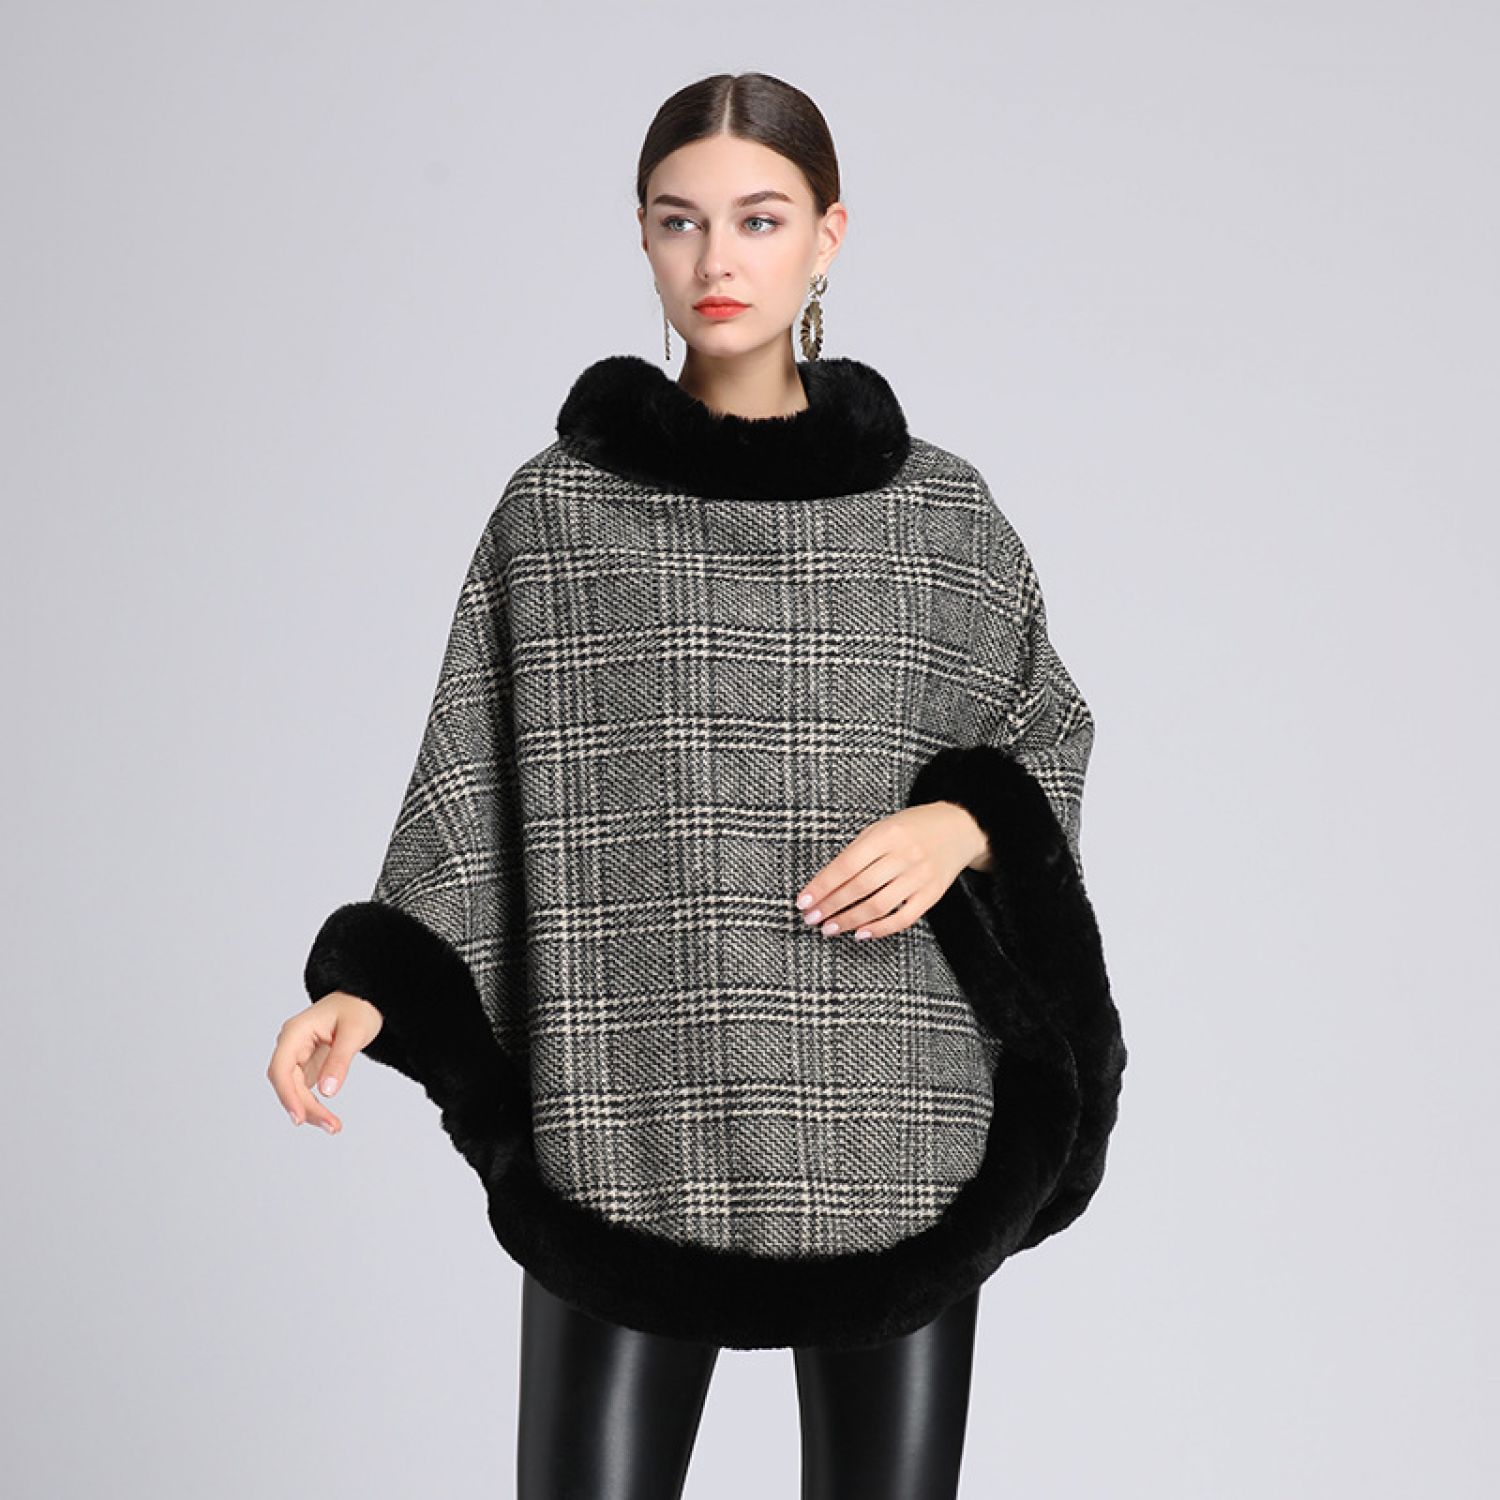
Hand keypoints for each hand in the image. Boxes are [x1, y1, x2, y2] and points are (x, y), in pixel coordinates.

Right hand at [267, 991, 383, 1134]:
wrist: (364, 999)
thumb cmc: (358, 1008)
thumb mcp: (355, 1032)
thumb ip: (339, 1061)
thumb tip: (326, 1091)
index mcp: (295, 1031)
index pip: (281, 1069)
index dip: (287, 1095)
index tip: (299, 1117)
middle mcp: (291, 1044)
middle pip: (287, 1083)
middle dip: (305, 1107)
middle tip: (331, 1126)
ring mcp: (297, 1054)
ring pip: (294, 1089)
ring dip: (309, 1109)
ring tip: (333, 1126)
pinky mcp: (306, 1063)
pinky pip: (303, 1088)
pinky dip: (313, 1103)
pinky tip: (326, 1117)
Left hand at [793, 800, 990, 941]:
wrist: (958, 828)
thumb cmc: (911, 828)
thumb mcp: (881, 828)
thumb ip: (856, 852)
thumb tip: (825, 884)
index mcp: (887, 834)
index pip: (846, 865)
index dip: (822, 885)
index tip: (803, 901)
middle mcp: (904, 855)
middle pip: (860, 887)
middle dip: (831, 906)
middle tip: (811, 919)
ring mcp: (920, 877)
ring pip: (879, 906)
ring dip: (849, 920)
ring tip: (829, 928)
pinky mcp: (932, 895)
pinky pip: (904, 918)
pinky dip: (880, 929)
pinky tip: (861, 933)